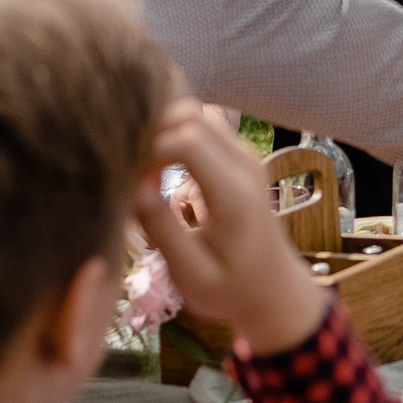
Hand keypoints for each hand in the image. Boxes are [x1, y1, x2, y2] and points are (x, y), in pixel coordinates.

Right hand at [134, 98, 327, 355]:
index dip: (149, 150)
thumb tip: (134, 187)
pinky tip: (159, 171)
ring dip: (164, 132)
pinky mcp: (239, 156)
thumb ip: (164, 230)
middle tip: (130, 173)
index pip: (187, 140)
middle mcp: (245, 163)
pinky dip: (175, 136)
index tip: (128, 181)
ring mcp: (245, 155)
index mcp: (234, 193)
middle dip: (152, 134)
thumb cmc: (230, 289)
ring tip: (143, 173)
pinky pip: (203, 127)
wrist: (274, 288)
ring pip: (197, 114)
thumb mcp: (191, 273)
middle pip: (191, 115)